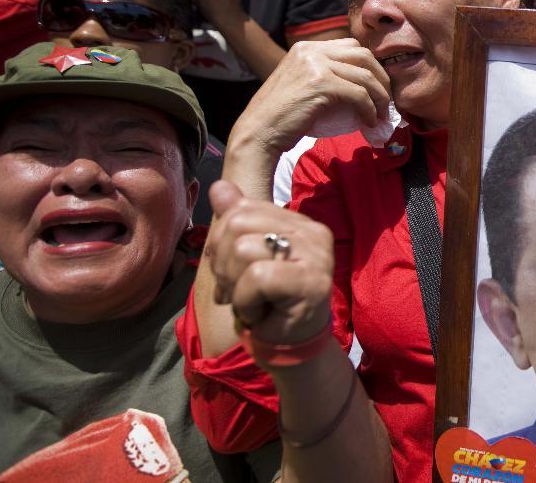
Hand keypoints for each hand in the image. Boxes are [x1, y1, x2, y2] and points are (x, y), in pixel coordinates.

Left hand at [207, 180, 333, 345]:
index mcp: (298, 222)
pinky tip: (259, 313)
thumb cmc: (268, 304)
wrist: (291, 347)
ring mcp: (316, 255)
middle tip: (236, 290)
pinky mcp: (312, 281)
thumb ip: (235, 222)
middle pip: (238, 224)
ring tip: (250, 302)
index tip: (230, 272)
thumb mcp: (244, 259)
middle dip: (223, 263)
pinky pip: (257, 276)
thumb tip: (219, 187)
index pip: (242, 209)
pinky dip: (246, 300)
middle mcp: (312, 232)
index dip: (221, 242)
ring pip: (244, 248)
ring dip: (235, 286)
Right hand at [231, 38, 390, 155]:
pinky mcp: (321, 84)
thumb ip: (323, 75)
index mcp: (306, 47)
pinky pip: (359, 94)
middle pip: (363, 55)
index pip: (351, 47)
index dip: (370, 66)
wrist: (259, 132)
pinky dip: (370, 109)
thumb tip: (358, 85)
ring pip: (365, 75)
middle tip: (385, 101)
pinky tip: (370, 122)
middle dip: (381, 78)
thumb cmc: (280, 117)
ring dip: (380, 96)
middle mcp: (311, 51)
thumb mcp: (301, 84)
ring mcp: (316, 65)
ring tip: (382, 114)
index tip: (377, 87)